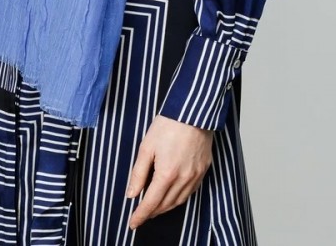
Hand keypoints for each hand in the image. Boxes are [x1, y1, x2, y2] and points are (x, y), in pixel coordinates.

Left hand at [126, 114, 213, 228]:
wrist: (193, 111)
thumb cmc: (168, 124)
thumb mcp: (146, 147)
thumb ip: (138, 173)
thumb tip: (131, 194)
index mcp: (166, 173)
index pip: (151, 202)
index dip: (141, 215)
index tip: (133, 223)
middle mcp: (183, 178)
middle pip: (165, 204)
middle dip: (152, 212)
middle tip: (141, 214)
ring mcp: (195, 175)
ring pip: (179, 201)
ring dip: (166, 207)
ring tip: (155, 207)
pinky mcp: (204, 169)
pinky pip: (191, 191)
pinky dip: (180, 198)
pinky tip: (173, 195)